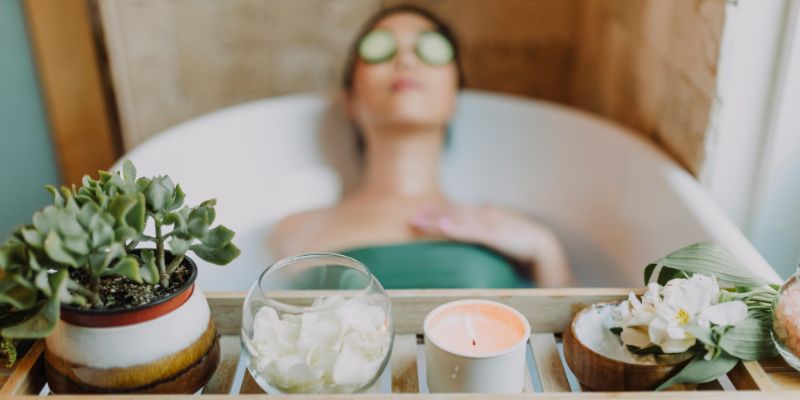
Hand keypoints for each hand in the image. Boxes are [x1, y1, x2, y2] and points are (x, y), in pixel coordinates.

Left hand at [410, 203, 572, 286]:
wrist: (546, 247)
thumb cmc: (522, 247)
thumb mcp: (498, 241)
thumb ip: (483, 239)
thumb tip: (469, 246)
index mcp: (488, 214)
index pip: (459, 209)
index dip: (440, 209)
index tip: (422, 210)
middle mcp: (487, 214)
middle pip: (455, 212)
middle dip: (433, 214)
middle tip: (412, 217)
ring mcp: (492, 223)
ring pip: (459, 219)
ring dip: (438, 220)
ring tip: (420, 222)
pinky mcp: (497, 235)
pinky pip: (474, 232)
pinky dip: (458, 229)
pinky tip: (444, 228)